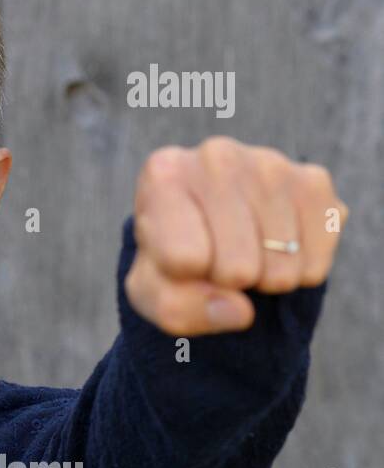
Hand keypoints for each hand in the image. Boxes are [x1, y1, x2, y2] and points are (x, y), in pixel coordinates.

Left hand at [125, 136, 347, 334]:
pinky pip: (314, 264)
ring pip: (280, 269)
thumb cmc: (174, 256)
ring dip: (263, 279)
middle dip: (227, 282)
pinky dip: (297, 273)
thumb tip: (241, 311)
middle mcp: (216, 156)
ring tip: (245, 251)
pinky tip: (276, 247)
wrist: (215, 225)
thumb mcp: (153, 290)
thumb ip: (176, 309)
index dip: (186, 278)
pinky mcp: (314, 183)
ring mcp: (270, 163)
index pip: (184, 259)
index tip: (179, 258)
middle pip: (236, 268)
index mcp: (163, 174)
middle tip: (217, 258)